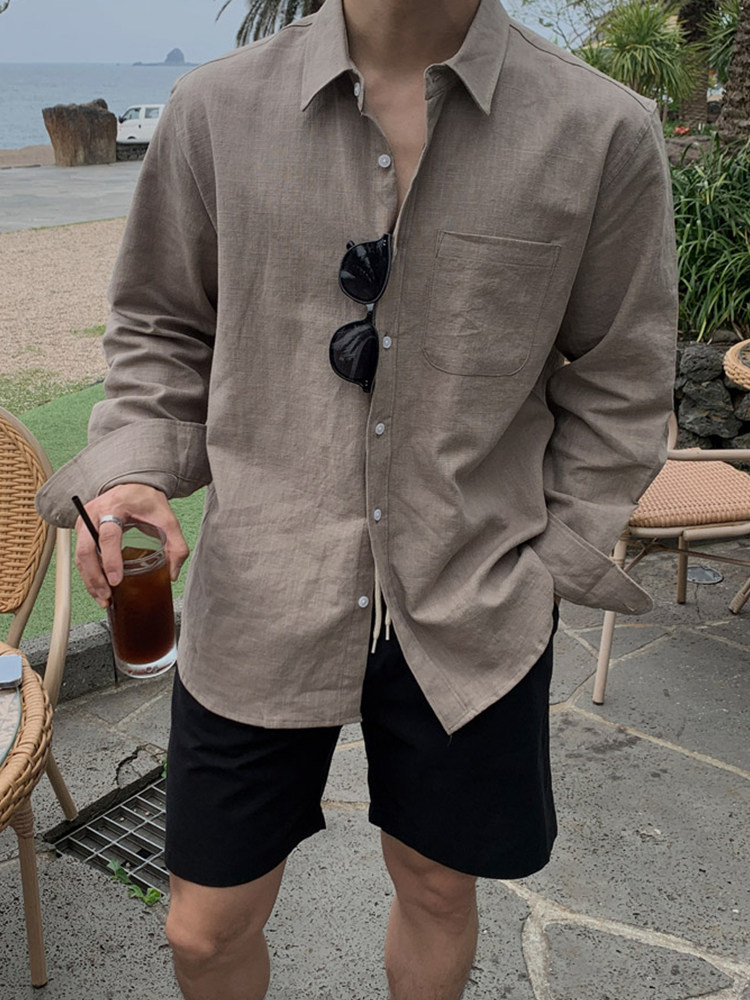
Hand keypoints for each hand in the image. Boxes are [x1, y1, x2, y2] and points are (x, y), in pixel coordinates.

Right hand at [75, 484, 188, 607]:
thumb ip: (176, 545)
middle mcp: (94, 514)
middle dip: (95, 577)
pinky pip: (81, 556)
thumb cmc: (146, 501)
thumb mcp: (167, 519)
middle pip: (85, 549)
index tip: (116, 580)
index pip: (108, 536)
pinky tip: (98, 588)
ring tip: (103, 598)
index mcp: (115, 508)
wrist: (132, 486)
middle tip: (107, 595)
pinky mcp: (82, 531)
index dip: (111, 560)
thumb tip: (171, 573)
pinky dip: (88, 574)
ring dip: (89, 580)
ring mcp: (85, 522)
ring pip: (79, 556)